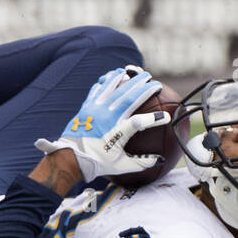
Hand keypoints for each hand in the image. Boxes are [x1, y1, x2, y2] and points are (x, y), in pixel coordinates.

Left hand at [34, 67, 170, 181]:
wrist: (70, 158)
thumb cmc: (97, 163)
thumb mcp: (121, 166)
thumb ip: (141, 163)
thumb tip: (158, 160)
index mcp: (117, 132)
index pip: (139, 122)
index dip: (154, 119)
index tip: (166, 117)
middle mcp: (107, 117)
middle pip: (128, 97)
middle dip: (143, 86)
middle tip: (154, 81)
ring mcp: (95, 110)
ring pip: (112, 88)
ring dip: (125, 78)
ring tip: (134, 71)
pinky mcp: (86, 107)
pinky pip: (97, 90)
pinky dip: (106, 82)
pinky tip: (112, 76)